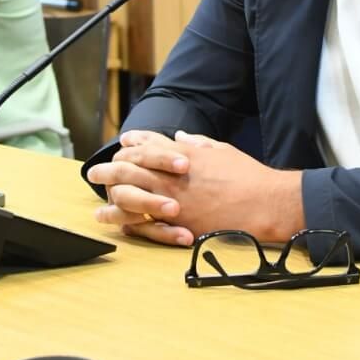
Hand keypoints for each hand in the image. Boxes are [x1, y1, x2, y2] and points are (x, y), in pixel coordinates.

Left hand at [87, 130, 302, 245]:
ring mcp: (175, 198)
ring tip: (96, 199)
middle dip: (112, 166)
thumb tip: (182, 138)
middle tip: (94, 170)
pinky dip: (125, 218)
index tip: (124, 143)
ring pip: (132, 191)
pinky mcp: (179, 221)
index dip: (135, 143)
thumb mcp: (223, 151)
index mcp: (186, 155)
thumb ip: (199, 144)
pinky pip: (144, 219)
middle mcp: (175, 174)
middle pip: (134, 166)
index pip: (151, 145)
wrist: (265, 203)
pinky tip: (112, 219)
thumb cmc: (249, 177)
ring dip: (110, 191)